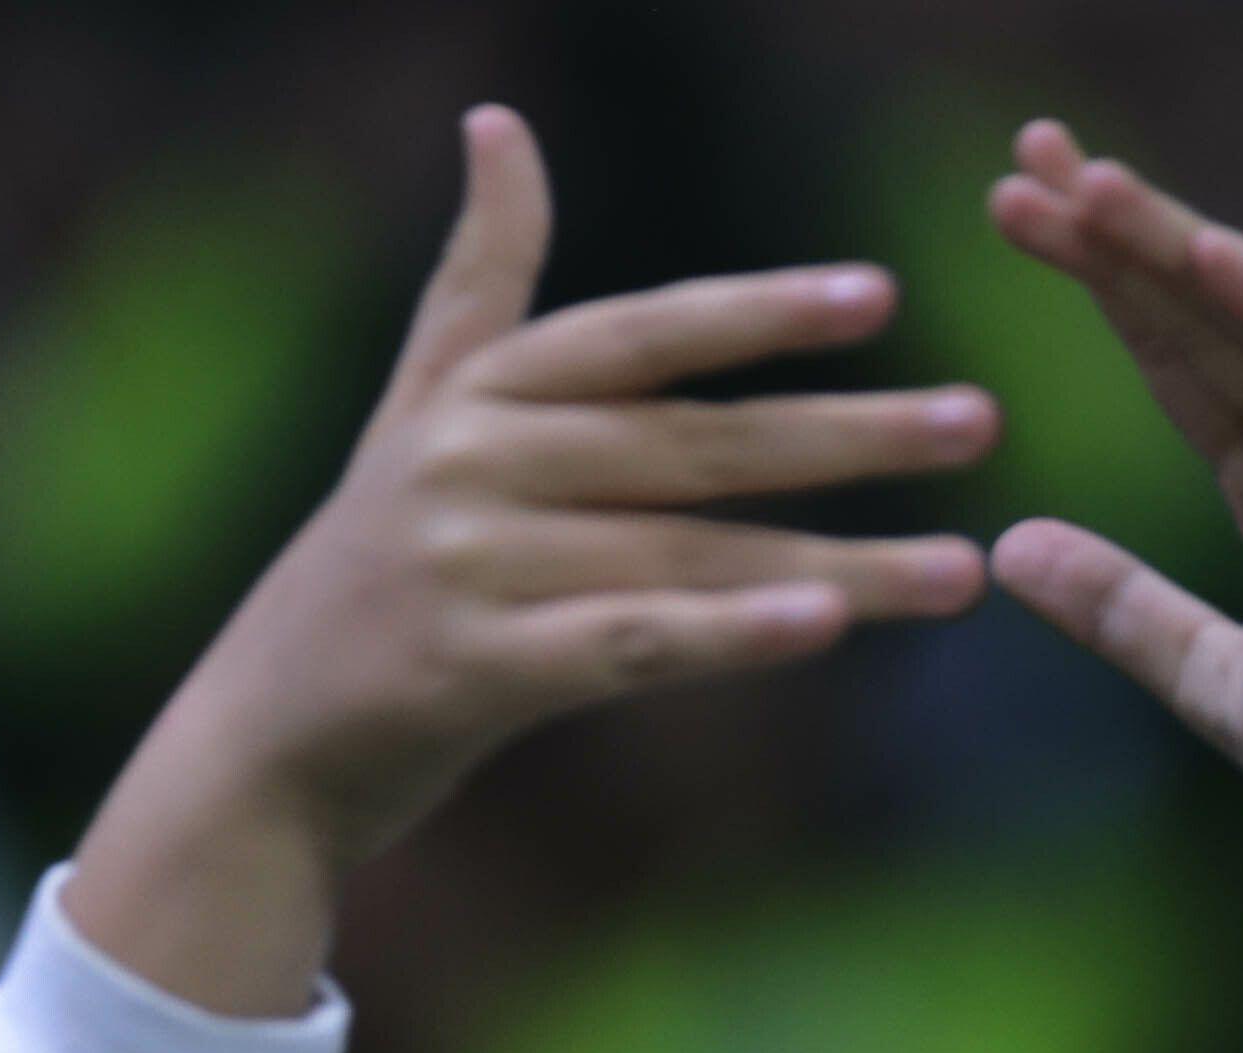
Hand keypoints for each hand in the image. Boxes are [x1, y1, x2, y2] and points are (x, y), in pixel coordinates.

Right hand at [70, 106, 997, 1015]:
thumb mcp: (414, 414)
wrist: (262, 743)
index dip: (757, 311)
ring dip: (837, 563)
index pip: (641, 338)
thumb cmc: (367, 574)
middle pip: (693, 446)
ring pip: (688, 556)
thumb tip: (498, 120)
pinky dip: (732, 635)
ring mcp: (469, 569)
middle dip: (847, 436)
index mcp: (474, 398)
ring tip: (964, 571)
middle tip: (980, 423)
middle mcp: (471, 468)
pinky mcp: (473, 674)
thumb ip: (478, 282)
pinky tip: (830, 627)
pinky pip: (631, 644)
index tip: (881, 294)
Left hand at [983, 121, 1242, 929]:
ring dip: (1187, 253)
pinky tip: (1216, 257)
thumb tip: (1005, 546)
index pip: (1178, 361)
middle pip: (1213, 321)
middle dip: (1124, 238)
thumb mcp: (1228, 691)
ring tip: (1097, 187)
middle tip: (1027, 156)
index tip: (1010, 208)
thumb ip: (1128, 615)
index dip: (1101, 286)